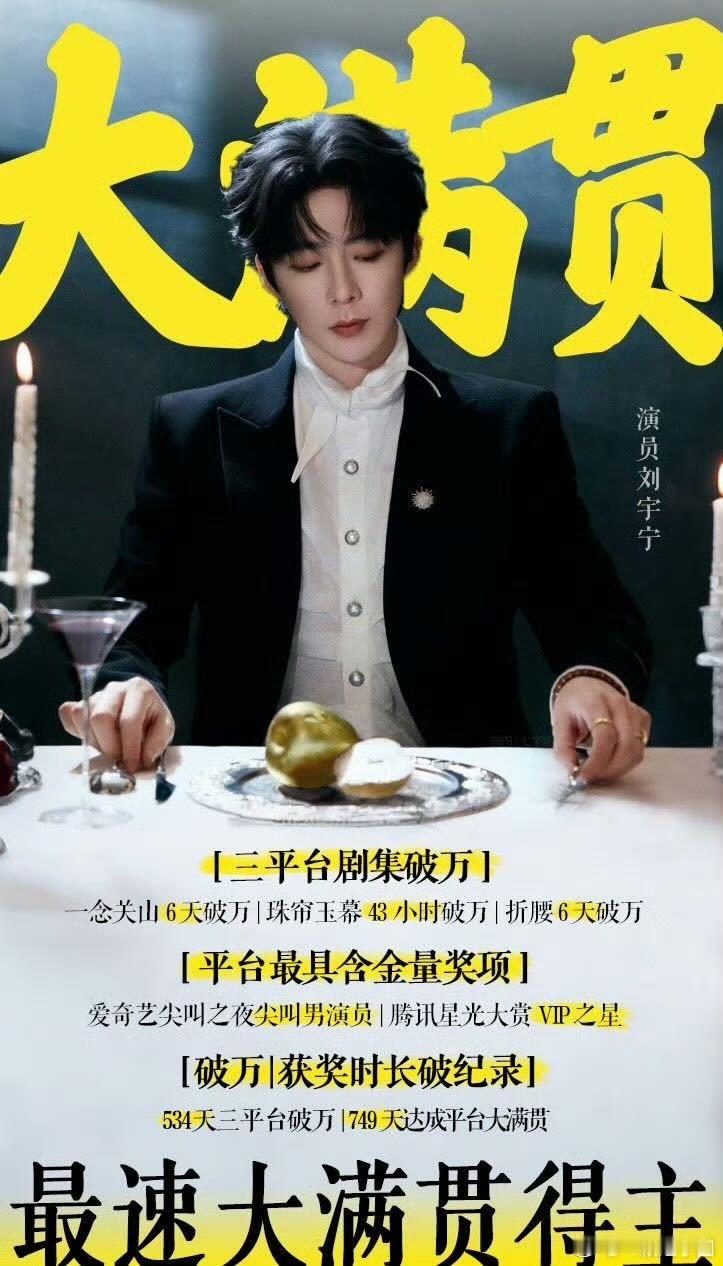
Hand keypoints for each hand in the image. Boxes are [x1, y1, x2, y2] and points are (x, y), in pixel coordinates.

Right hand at [59, 677, 174, 772]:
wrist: (141, 705)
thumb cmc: (151, 717)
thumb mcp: (165, 728)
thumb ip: (157, 743)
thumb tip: (142, 760)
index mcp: (139, 690)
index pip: (129, 721)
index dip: (129, 748)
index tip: (131, 766)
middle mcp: (115, 688)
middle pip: (100, 717)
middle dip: (108, 746)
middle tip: (118, 760)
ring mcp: (95, 694)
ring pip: (82, 716)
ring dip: (94, 742)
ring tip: (109, 749)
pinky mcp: (81, 702)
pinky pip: (68, 714)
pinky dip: (76, 732)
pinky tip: (94, 739)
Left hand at [552, 677, 650, 783]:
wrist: (588, 684)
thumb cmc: (574, 703)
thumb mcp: (559, 722)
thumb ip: (563, 749)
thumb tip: (572, 772)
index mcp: (595, 702)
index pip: (605, 736)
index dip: (597, 761)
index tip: (584, 776)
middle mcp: (620, 705)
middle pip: (627, 746)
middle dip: (609, 769)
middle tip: (592, 776)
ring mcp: (635, 711)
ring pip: (637, 750)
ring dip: (619, 768)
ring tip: (600, 770)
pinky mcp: (643, 719)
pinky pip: (641, 748)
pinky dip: (627, 761)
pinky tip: (612, 759)